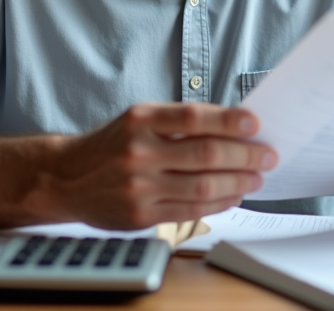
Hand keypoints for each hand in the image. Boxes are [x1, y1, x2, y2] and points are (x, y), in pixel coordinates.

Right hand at [31, 103, 276, 228]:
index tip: (256, 123)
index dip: (230, 120)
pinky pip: (191, 211)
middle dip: (245, 155)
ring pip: (203, 186)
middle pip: (206, 154)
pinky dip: (219, 204)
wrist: (65, 177)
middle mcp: (139, 151)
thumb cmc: (112, 144)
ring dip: (238, 182)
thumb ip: (178, 122)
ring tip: (256, 177)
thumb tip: (234, 125)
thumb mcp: (138, 119)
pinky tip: (233, 196)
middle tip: (267, 155)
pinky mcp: (140, 215)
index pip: (195, 117)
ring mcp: (139, 186)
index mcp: (140, 119)